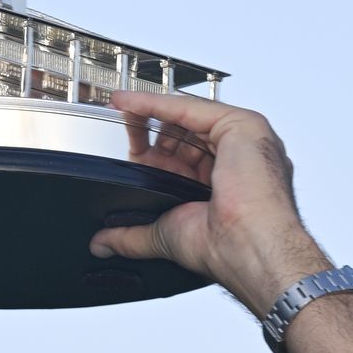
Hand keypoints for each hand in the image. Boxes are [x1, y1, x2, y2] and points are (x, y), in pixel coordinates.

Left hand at [90, 92, 331, 315]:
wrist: (250, 249)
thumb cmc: (229, 247)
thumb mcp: (165, 235)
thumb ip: (132, 236)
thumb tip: (102, 243)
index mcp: (219, 185)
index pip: (180, 157)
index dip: (149, 151)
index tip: (126, 147)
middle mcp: (233, 160)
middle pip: (183, 133)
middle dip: (148, 130)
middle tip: (119, 124)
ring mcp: (241, 141)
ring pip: (187, 117)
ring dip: (149, 111)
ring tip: (120, 107)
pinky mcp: (241, 125)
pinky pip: (190, 108)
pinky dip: (157, 104)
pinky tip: (131, 103)